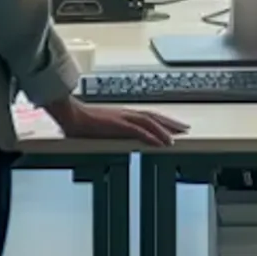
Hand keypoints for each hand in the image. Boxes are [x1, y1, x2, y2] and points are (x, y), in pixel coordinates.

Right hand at [43, 96, 188, 147]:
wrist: (71, 115)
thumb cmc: (83, 123)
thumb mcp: (103, 128)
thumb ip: (113, 132)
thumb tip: (117, 139)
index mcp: (124, 114)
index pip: (149, 116)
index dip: (163, 120)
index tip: (174, 126)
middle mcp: (127, 113)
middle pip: (154, 116)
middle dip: (171, 123)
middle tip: (185, 129)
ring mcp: (123, 118)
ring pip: (150, 122)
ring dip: (165, 130)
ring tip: (177, 137)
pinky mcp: (118, 125)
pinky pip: (139, 131)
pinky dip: (151, 136)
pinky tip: (160, 142)